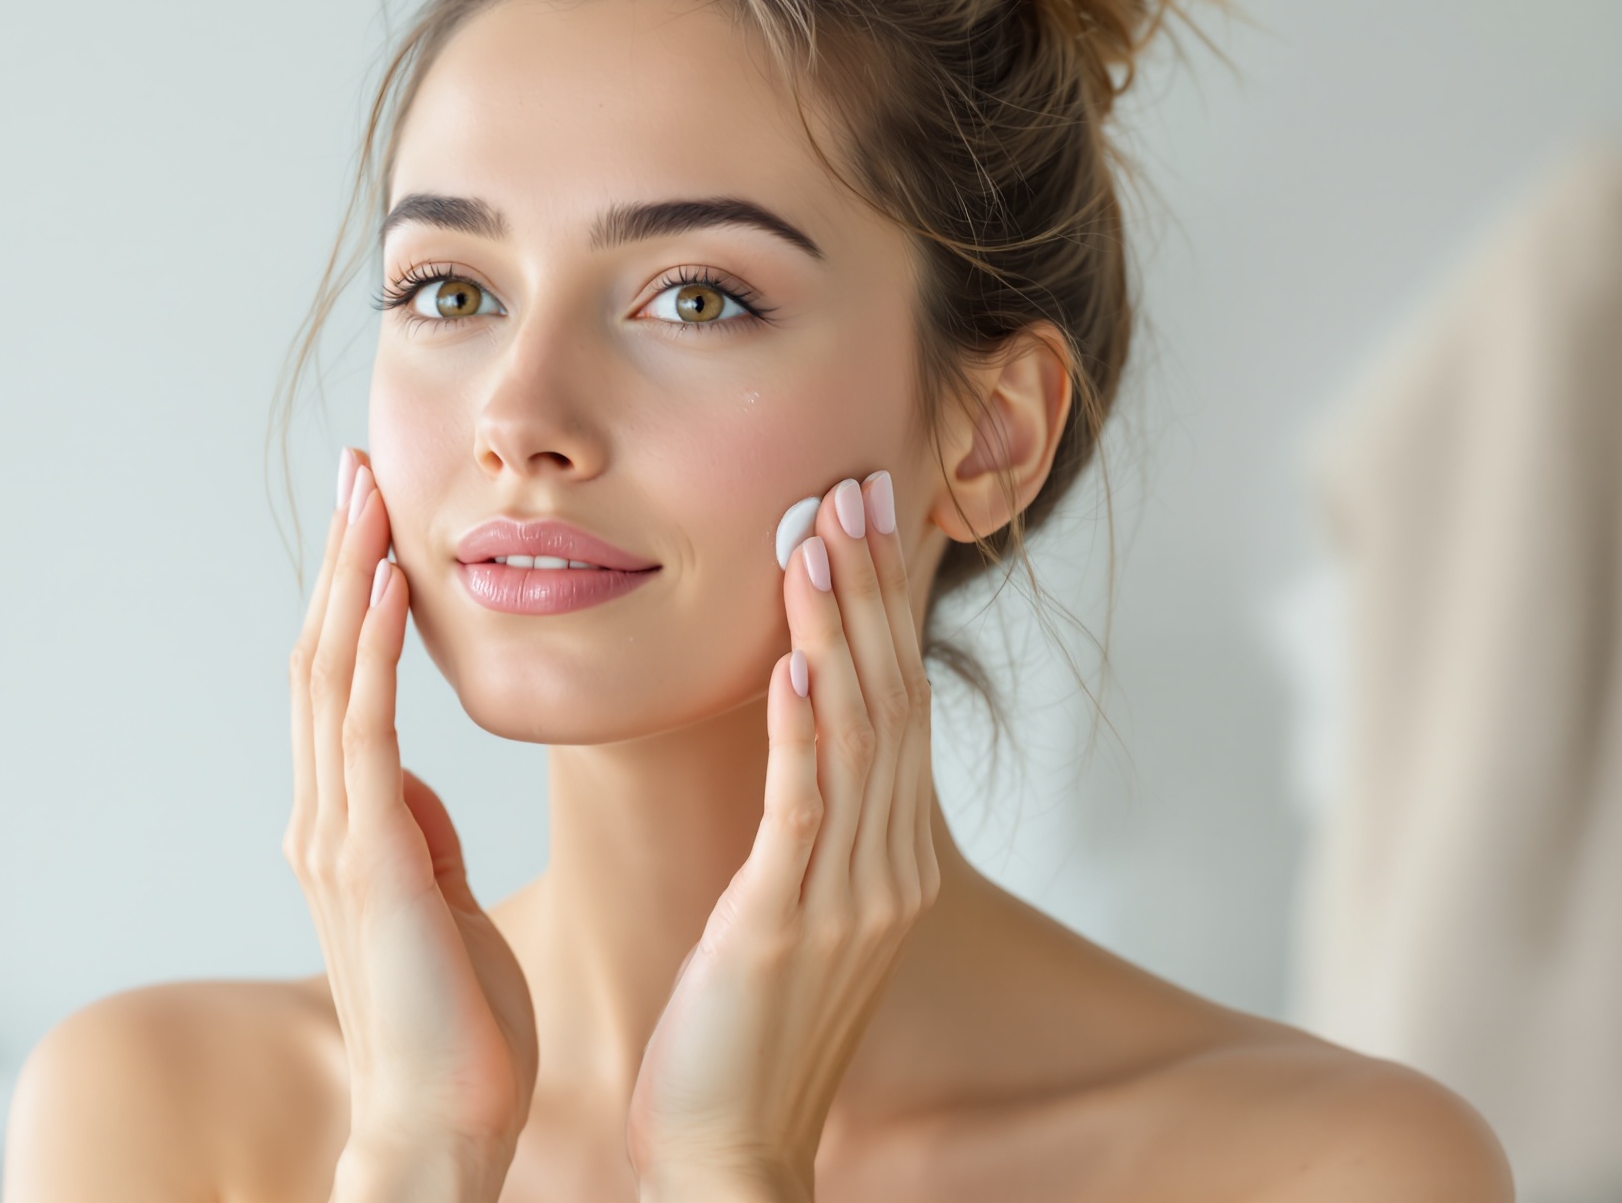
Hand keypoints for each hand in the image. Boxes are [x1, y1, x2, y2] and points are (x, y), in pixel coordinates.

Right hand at [289, 452, 536, 1202]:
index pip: (338, 683)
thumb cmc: (457, 1029)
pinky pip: (361, 731)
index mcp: (344, 828)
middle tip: (357, 467)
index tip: (373, 517)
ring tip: (366, 493)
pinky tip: (381, 585)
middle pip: (318, 658)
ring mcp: (334, 837)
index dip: (349, 595)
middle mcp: (322, 820)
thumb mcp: (440, 904)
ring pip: (327, 676)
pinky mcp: (367, 860)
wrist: (440, 1125)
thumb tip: (410, 783)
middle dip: (338, 558)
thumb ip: (417, 836)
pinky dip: (364, 650)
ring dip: (345, 577)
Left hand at [626, 472, 940, 1202]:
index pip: (892, 700)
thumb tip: (795, 735)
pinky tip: (788, 662)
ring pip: (853, 735)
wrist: (730, 1151)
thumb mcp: (787, 909)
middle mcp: (885, 866)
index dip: (882, 602)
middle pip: (890, 696)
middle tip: (856, 485)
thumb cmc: (742, 1031)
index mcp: (885, 857)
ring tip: (819, 539)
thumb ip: (804, 825)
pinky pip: (803, 811)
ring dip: (837, 630)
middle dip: (873, 587)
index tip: (865, 510)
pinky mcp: (787, 928)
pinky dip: (800, 731)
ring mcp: (846, 898)